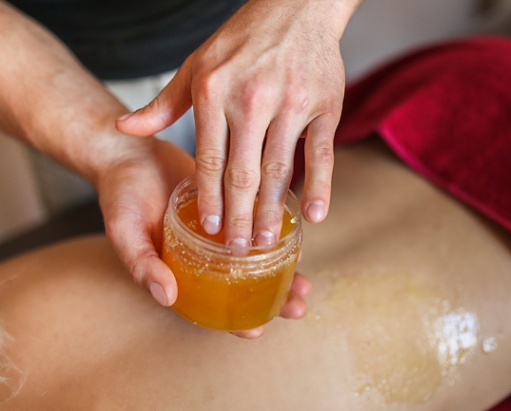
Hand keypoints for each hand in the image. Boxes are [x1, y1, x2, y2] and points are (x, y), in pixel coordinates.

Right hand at [97, 135, 309, 337]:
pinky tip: (295, 235)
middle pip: (243, 284)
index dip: (232, 322)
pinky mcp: (233, 201)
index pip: (210, 305)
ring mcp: (221, 229)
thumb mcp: (125, 231)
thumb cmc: (120, 196)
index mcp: (181, 270)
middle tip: (297, 306)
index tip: (256, 332)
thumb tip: (166, 297)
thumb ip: (143, 263)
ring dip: (282, 268)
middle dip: (272, 298)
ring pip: (256, 256)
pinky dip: (274, 230)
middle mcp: (205, 254)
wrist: (130, 152)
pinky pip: (257, 220)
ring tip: (306, 277)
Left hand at [116, 0, 355, 247]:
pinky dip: (320, 186)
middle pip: (243, 173)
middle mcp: (253, 99)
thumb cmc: (242, 41)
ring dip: (272, 210)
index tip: (210, 229)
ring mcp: (291, 103)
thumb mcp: (196, 66)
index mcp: (215, 92)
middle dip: (238, 216)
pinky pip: (322, 154)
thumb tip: (124, 128)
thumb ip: (163, 103)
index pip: (210, 158)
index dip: (209, 198)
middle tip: (236, 249)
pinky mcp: (325, 106)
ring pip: (280, 169)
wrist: (295, 7)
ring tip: (265, 241)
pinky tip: (315, 215)